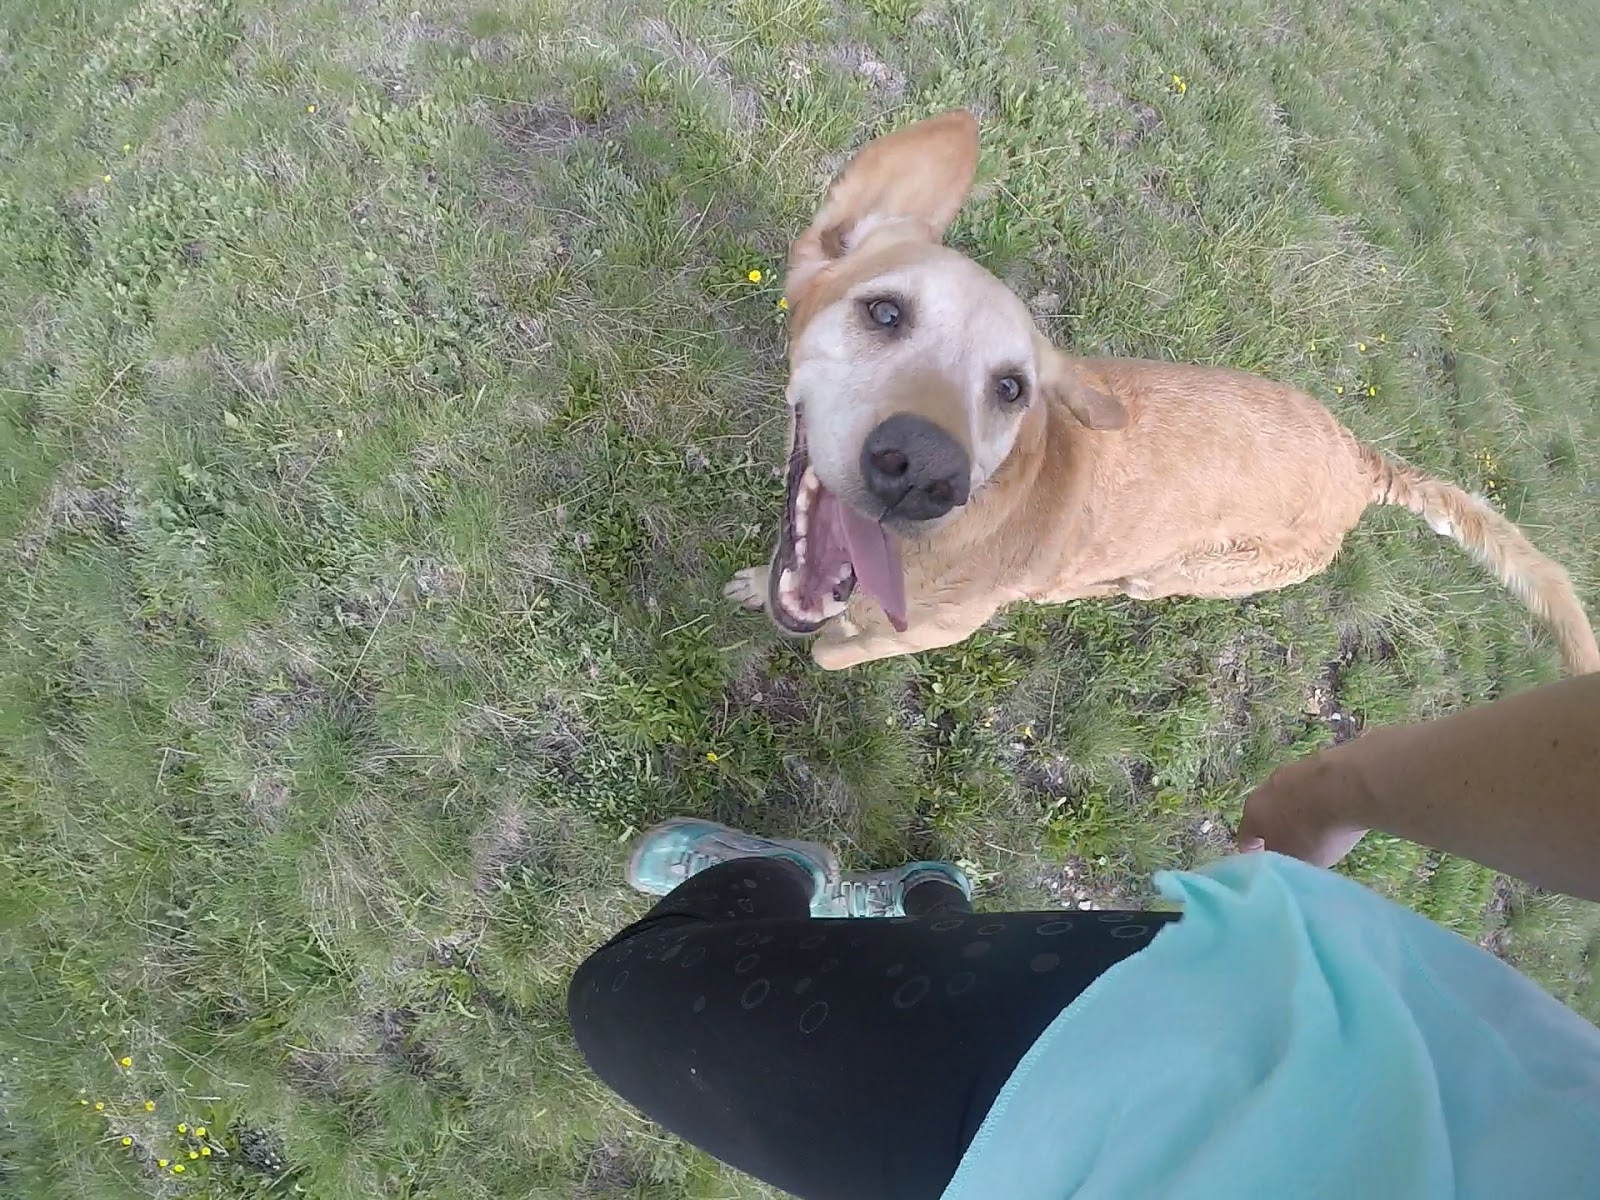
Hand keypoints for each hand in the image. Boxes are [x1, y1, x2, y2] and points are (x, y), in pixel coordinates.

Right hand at [1237, 752, 1370, 867]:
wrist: (1347, 787)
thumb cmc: (1315, 832)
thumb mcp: (1298, 862)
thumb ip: (1285, 865)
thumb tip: (1284, 864)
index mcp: (1253, 815)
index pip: (1246, 839)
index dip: (1256, 855)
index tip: (1270, 868)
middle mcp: (1265, 789)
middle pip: (1268, 814)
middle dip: (1279, 831)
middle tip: (1297, 849)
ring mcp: (1291, 771)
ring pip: (1291, 798)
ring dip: (1301, 812)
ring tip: (1323, 829)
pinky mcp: (1318, 761)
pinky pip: (1315, 787)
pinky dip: (1322, 799)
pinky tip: (1340, 811)